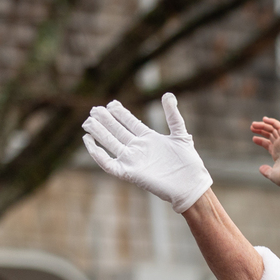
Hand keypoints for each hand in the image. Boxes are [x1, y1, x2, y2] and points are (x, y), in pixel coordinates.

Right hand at [82, 93, 211, 211]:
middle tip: (94, 109)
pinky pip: (108, 163)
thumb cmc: (188, 163)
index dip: (120, 113)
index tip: (111, 103)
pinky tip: (89, 141)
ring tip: (88, 121)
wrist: (191, 185)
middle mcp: (138, 148)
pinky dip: (97, 153)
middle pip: (117, 131)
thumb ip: (173, 115)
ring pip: (110, 143)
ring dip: (99, 132)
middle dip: (105, 120)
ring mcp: (132, 160)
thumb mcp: (180, 135)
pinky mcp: (129, 173)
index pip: (129, 122)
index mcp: (149, 138)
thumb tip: (167, 94)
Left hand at [251, 116, 279, 187]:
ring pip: (273, 129)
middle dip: (261, 130)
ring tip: (253, 124)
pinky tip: (264, 119)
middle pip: (270, 134)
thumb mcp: (272, 175)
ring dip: (263, 125)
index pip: (268, 144)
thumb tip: (261, 168)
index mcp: (277, 154)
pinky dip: (273, 122)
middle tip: (251, 127)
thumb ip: (266, 171)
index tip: (253, 138)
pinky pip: (279, 127)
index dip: (260, 140)